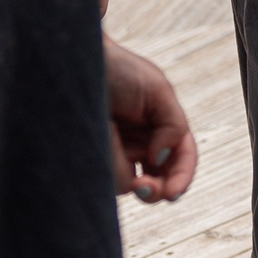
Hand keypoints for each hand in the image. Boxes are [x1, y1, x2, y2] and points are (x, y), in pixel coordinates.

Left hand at [103, 34, 197, 201]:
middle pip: (161, 179)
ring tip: (115, 156)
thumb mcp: (156, 89)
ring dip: (127, 178)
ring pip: (130, 183)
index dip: (182, 177)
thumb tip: (160, 158)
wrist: (75, 64)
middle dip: (159, 189)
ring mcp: (118, 153)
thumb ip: (172, 124)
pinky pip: (105, 177)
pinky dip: (107, 171)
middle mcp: (143, 144)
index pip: (182, 157)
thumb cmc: (118, 69)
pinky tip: (100, 150)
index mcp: (164, 127)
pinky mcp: (95, 158)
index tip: (172, 193)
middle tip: (145, 190)